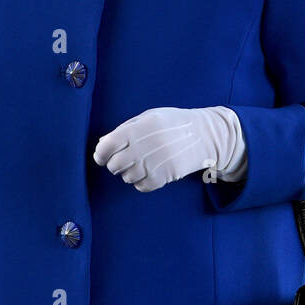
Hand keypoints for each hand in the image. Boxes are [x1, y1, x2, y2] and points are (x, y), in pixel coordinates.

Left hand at [93, 106, 247, 191]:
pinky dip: (141, 181)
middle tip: (123, 159)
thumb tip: (102, 144)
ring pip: (127, 177)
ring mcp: (154, 164)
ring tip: (141, 162)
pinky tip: (149, 171)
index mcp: (138, 129)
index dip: (100, 154)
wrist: (204, 135)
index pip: (107, 147)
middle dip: (114, 163)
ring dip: (129, 172)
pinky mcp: (164, 177)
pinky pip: (141, 186)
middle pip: (114, 165)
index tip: (102, 156)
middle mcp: (144, 147)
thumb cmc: (173, 123)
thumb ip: (125, 129)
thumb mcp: (149, 117)